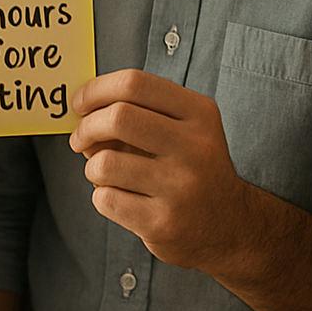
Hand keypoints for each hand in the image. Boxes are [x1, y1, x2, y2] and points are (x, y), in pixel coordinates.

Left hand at [69, 69, 254, 276]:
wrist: (231, 227)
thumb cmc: (192, 168)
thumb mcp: (182, 129)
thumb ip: (138, 114)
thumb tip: (82, 112)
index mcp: (200, 114)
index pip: (135, 83)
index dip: (97, 89)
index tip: (80, 102)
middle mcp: (195, 147)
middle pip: (118, 117)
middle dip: (86, 127)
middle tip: (80, 139)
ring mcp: (181, 187)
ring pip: (105, 163)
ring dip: (93, 167)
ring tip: (106, 174)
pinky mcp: (164, 223)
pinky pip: (106, 199)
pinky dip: (102, 196)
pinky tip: (121, 198)